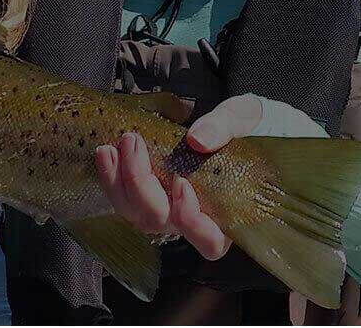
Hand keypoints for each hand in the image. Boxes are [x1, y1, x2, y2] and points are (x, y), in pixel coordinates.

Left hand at [94, 93, 323, 258]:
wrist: (238, 121)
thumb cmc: (253, 128)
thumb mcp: (247, 119)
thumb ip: (225, 127)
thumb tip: (197, 140)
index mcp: (228, 213)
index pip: (209, 241)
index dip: (192, 221)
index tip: (183, 184)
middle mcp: (194, 218)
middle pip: (160, 223)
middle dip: (141, 186)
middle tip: (135, 143)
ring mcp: (168, 207)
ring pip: (136, 214)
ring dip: (119, 182)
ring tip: (113, 146)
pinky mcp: (149, 191)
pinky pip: (125, 197)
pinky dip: (113, 177)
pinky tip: (108, 151)